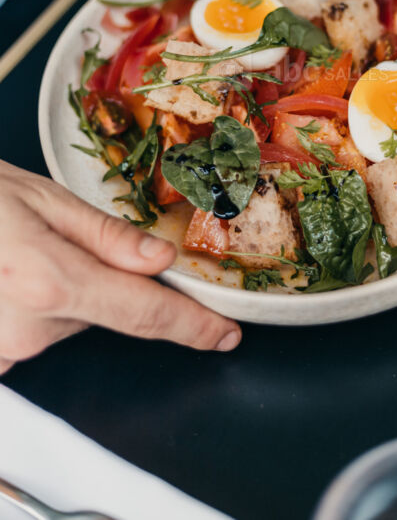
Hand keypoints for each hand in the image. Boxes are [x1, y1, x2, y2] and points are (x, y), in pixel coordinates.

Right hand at [0, 161, 240, 374]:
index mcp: (49, 280)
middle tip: (59, 240)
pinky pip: (38, 332)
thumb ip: (105, 236)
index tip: (223, 334)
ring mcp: (5, 349)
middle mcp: (27, 326)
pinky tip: (12, 276)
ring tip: (24, 253)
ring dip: (64, 292)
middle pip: (107, 312)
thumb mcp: (40, 198)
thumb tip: (160, 260)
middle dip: (103, 279)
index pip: (145, 312)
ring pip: (71, 323)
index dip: (192, 325)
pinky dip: (38, 305)